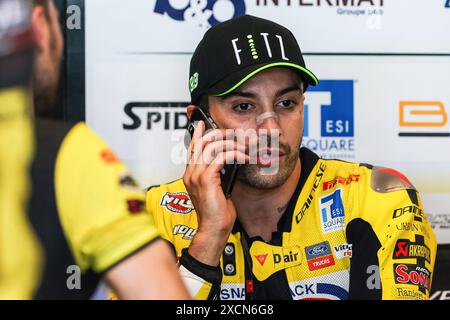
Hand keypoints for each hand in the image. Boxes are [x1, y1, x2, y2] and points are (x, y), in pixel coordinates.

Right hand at [183, 121, 247, 265]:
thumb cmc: (216, 212)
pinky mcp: (206, 179)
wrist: (213, 229)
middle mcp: (191, 172)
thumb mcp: (216, 189)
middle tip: (233, 136)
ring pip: (212, 147)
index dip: (198, 134)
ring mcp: (196, 175)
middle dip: (219, 135)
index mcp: (191, 174)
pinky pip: (221, 157)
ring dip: (231, 144)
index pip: (192, 148)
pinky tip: (243, 158)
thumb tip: (227, 161)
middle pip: (202, 142)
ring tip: (243, 149)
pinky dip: (234, 154)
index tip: (204, 124)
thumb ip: (216, 174)